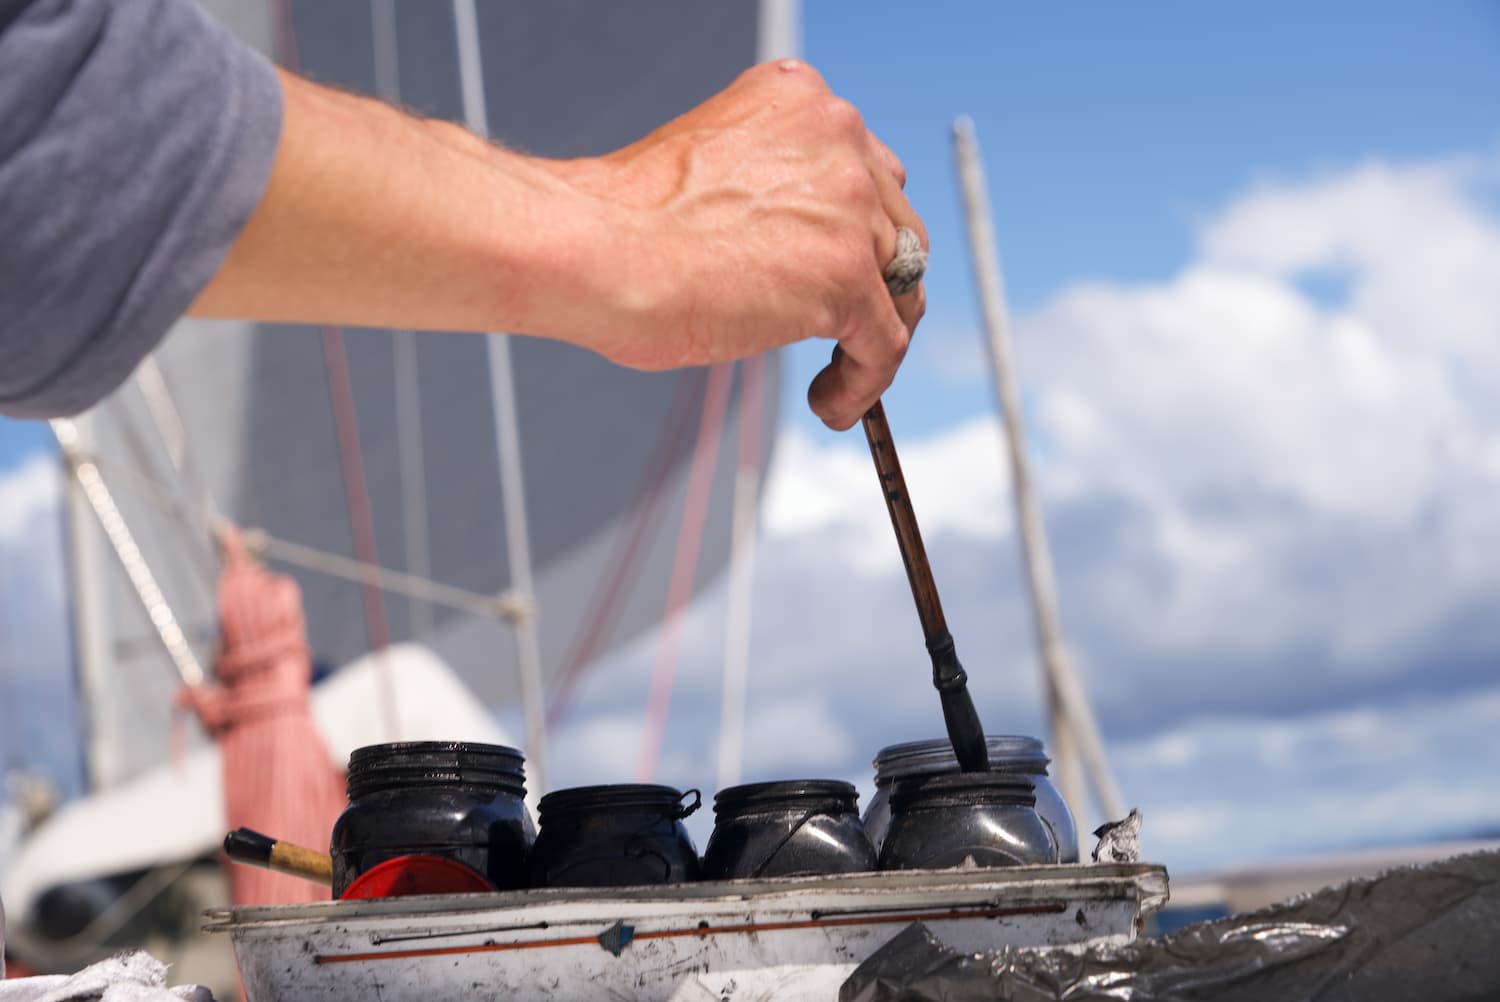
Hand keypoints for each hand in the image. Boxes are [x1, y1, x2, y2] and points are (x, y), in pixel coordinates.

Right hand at [553, 60, 927, 429]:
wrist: (597, 249)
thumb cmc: (622, 223)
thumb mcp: (711, 169)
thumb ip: (768, 190)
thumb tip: (796, 252)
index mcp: (800, 97)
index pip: (865, 171)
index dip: (855, 232)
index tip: (831, 271)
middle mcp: (837, 137)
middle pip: (896, 226)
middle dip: (876, 284)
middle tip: (844, 330)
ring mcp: (848, 206)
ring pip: (901, 286)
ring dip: (871, 338)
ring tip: (834, 377)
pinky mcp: (846, 275)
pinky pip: (885, 342)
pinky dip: (865, 382)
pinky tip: (831, 402)